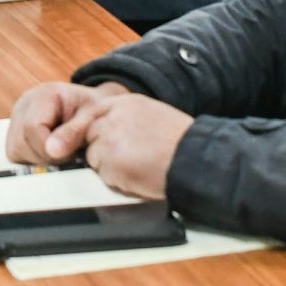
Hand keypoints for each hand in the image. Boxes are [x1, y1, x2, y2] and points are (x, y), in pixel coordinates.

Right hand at [6, 81, 126, 164]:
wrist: (95, 108)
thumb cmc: (95, 111)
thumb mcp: (92, 118)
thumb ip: (73, 133)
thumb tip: (52, 151)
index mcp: (43, 95)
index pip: (32, 127)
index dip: (49, 148)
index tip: (71, 154)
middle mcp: (24, 105)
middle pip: (20, 143)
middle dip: (44, 157)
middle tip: (68, 155)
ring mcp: (17, 118)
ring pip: (14, 151)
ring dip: (38, 159)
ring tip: (60, 153)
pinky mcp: (16, 131)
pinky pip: (15, 154)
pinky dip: (33, 159)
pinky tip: (51, 153)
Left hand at [76, 93, 195, 201]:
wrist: (196, 159)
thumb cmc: (184, 144)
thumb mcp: (155, 117)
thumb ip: (129, 120)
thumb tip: (113, 132)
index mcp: (126, 103)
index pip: (93, 112)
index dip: (92, 129)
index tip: (94, 140)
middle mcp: (113, 116)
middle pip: (89, 134)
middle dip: (102, 149)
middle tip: (128, 159)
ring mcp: (109, 138)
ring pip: (94, 157)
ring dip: (110, 167)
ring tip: (139, 168)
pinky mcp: (109, 162)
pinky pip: (103, 177)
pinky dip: (117, 182)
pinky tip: (140, 177)